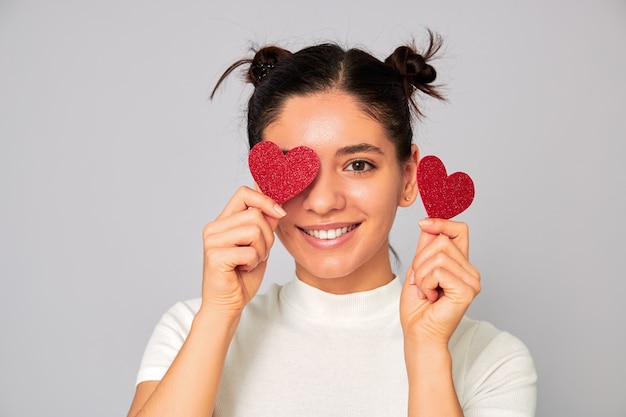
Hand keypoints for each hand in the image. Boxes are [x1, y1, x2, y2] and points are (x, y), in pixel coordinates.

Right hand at [200, 186, 285, 317]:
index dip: (265, 200)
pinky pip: (250, 251)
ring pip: (254, 230)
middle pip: (255, 214)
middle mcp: (214, 228)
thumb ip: (265, 224)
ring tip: (250, 262)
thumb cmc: (242, 277)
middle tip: (257, 254)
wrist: (227, 305)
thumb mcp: (260, 245)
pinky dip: (254, 262)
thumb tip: (276, 203)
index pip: (244, 193)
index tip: (279, 212)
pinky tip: (242, 270)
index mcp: (223, 221)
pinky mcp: (215, 256)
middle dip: (267, 236)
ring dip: (261, 250)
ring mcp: (212, 241)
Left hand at [400, 218, 480, 345]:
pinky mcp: (467, 291)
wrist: (419, 334)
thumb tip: (428, 223)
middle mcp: (470, 271)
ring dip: (421, 274)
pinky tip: (430, 298)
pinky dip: (425, 284)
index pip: (460, 230)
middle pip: (442, 241)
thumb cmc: (418, 307)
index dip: (441, 222)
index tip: (423, 223)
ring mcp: (472, 281)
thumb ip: (426, 247)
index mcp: (461, 265)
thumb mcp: (418, 269)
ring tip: (425, 291)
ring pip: (438, 256)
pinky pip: (438, 271)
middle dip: (420, 260)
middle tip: (420, 282)